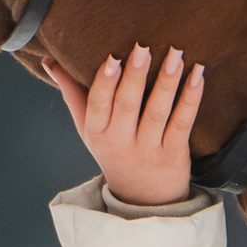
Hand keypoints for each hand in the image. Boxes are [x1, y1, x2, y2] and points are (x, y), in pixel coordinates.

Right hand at [43, 42, 204, 203]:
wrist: (142, 199)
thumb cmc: (113, 151)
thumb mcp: (87, 128)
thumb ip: (71, 93)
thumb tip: (49, 60)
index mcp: (97, 132)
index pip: (98, 104)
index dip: (105, 81)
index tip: (112, 57)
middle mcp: (121, 143)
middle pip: (127, 105)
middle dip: (135, 75)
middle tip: (143, 46)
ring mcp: (148, 149)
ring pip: (157, 112)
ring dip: (167, 81)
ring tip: (175, 53)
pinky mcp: (174, 154)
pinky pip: (182, 123)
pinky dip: (190, 98)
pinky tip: (198, 75)